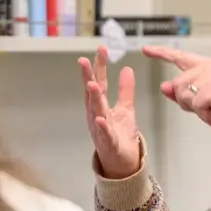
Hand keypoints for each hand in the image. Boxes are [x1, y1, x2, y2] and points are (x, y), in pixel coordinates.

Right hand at [78, 46, 140, 178]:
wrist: (122, 162)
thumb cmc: (120, 135)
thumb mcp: (126, 108)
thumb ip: (125, 90)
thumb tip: (127, 69)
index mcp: (101, 105)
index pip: (99, 81)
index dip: (99, 66)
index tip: (101, 49)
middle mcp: (96, 115)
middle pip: (92, 93)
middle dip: (87, 77)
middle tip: (83, 60)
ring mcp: (100, 129)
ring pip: (95, 111)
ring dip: (93, 98)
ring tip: (92, 84)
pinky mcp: (107, 142)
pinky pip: (104, 134)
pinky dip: (102, 126)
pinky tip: (101, 118)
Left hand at [142, 45, 210, 146]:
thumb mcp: (201, 104)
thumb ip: (182, 94)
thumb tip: (163, 86)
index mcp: (208, 66)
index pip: (179, 58)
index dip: (161, 54)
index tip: (146, 49)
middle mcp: (210, 67)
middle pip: (177, 85)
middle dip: (188, 102)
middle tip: (210, 108)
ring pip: (183, 95)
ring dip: (197, 109)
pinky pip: (194, 105)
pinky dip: (204, 114)